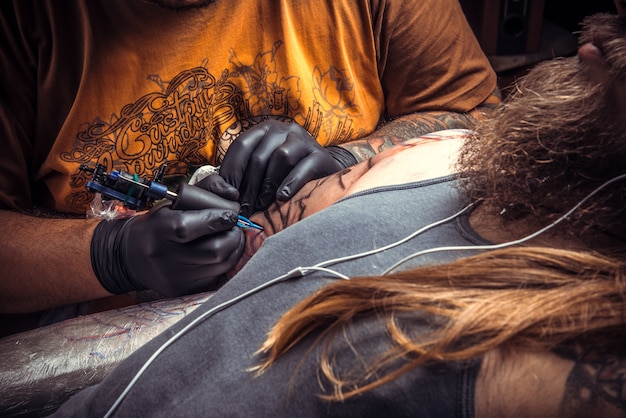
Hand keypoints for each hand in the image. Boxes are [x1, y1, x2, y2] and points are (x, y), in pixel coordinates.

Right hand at [90, 181, 244, 296]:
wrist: (131, 257)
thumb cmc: (158, 224)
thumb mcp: (173, 202)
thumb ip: (205, 190)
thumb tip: (233, 195)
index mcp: (159, 230)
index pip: (191, 227)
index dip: (218, 218)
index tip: (230, 213)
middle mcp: (166, 257)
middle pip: (215, 250)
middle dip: (233, 235)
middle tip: (234, 227)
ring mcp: (176, 278)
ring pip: (222, 265)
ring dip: (234, 248)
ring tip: (231, 237)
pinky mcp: (185, 290)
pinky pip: (218, 276)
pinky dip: (226, 262)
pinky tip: (222, 252)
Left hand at [219, 119, 343, 216]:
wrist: (324, 172)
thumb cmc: (286, 173)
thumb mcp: (263, 168)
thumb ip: (244, 174)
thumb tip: (219, 192)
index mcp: (265, 130)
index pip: (241, 145)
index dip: (232, 171)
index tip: (227, 196)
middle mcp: (284, 129)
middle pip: (260, 155)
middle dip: (249, 185)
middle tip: (244, 209)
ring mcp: (304, 140)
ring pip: (280, 157)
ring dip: (268, 185)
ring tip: (262, 206)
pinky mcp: (320, 155)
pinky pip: (303, 167)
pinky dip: (290, 183)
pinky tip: (282, 198)